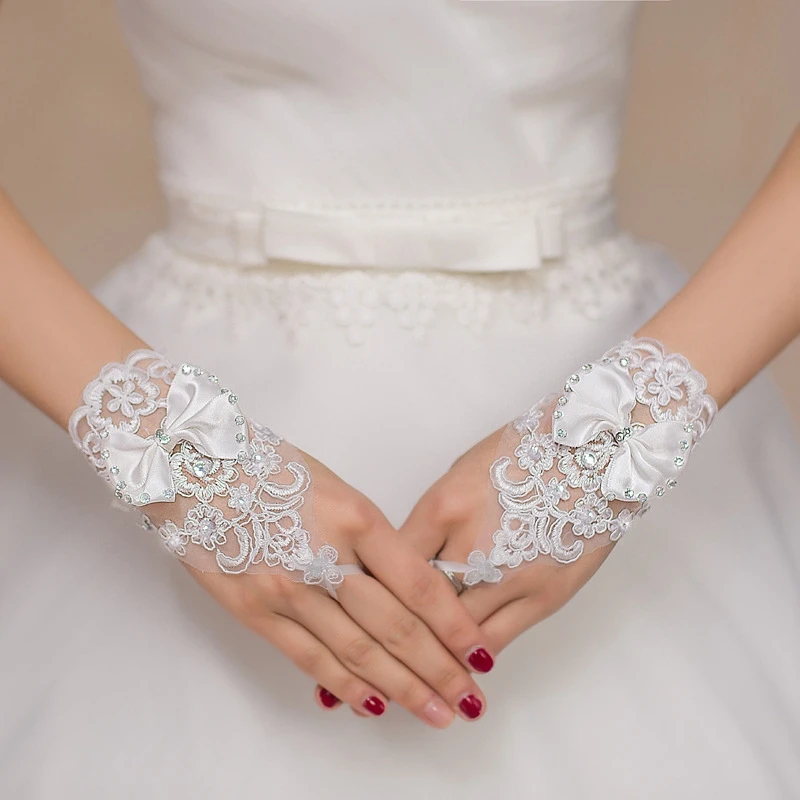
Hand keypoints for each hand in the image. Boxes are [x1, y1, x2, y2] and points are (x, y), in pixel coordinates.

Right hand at [70, 350, 493, 728]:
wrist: (197, 468)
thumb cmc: (272, 468)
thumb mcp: (336, 487)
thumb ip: (372, 538)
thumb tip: (408, 588)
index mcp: (356, 518)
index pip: (418, 584)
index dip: (453, 625)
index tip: (478, 651)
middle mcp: (326, 557)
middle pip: (395, 626)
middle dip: (438, 668)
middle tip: (470, 699)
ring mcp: (289, 589)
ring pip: (357, 651)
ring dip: (402, 688)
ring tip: (436, 713)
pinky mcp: (256, 611)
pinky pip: (309, 658)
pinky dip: (344, 685)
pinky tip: (374, 704)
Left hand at [401, 338, 715, 654]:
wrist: (594, 455)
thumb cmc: (523, 454)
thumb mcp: (460, 475)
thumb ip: (432, 522)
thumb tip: (406, 560)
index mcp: (443, 508)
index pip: (392, 562)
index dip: (374, 589)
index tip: (366, 606)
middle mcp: (471, 547)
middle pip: (419, 604)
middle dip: (396, 626)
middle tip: (377, 649)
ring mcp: (510, 577)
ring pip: (456, 631)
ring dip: (433, 648)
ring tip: (410, 668)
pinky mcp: (544, 597)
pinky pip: (495, 639)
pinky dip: (471, 654)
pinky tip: (457, 663)